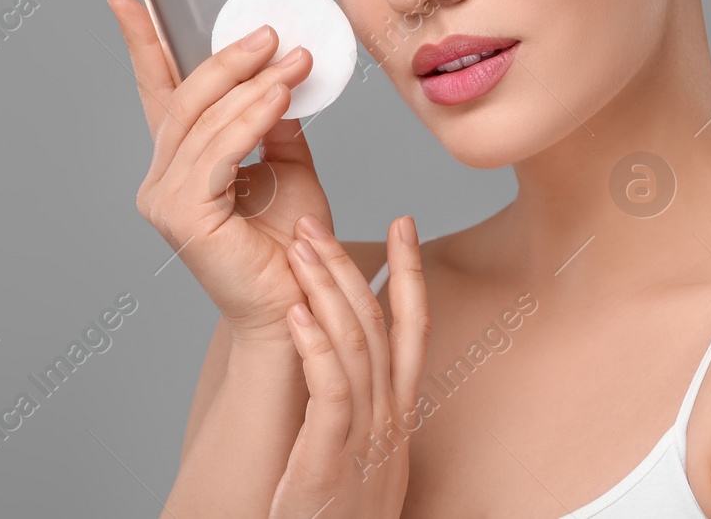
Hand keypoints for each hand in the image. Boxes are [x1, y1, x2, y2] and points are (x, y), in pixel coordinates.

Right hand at [108, 0, 335, 340]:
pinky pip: (218, 151)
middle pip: (185, 99)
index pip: (157, 93)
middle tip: (271, 31)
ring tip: (292, 59)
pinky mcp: (184, 216)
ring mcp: (166, 199)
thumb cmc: (294, 243)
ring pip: (203, 121)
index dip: (142, 45)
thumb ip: (276, 123)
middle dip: (227, 58)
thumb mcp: (290, 165)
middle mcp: (162, 179)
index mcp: (181, 163)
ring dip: (252, 83)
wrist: (301, 303)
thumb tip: (282, 76)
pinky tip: (280, 97)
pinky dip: (251, 118)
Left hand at [269, 214, 429, 518]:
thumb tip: (355, 365)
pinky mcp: (331, 458)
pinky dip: (316, 346)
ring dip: (326, 290)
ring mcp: (365, 437)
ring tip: (298, 249)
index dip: (409, 271)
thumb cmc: (340, 517)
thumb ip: (367, 408)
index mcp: (399, 412)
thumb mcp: (367, 455)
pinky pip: (331, 391)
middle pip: (379, 324)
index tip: (403, 222)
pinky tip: (298, 313)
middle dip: (348, 265)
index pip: (412, 326)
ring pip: (354, 346)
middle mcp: (390, 417)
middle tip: (316, 222)